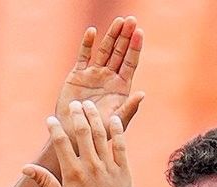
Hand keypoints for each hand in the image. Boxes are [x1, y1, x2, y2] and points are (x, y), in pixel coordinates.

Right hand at [23, 100, 130, 186]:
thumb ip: (43, 181)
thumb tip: (25, 168)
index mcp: (73, 172)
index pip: (61, 143)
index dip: (55, 128)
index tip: (51, 119)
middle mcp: (90, 165)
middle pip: (83, 132)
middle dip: (77, 115)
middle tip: (74, 104)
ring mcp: (108, 166)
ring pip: (101, 135)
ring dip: (95, 117)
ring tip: (90, 106)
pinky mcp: (123, 170)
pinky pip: (120, 145)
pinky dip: (117, 131)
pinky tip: (113, 119)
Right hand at [57, 17, 144, 131]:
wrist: (74, 135)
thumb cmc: (98, 133)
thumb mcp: (116, 122)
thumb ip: (129, 108)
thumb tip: (142, 94)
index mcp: (121, 86)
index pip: (130, 62)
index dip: (135, 47)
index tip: (140, 33)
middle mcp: (109, 77)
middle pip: (119, 52)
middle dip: (125, 36)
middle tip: (131, 20)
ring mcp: (93, 74)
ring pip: (104, 50)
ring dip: (111, 36)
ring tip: (119, 21)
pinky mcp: (78, 75)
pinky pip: (83, 56)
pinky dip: (87, 44)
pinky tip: (92, 32)